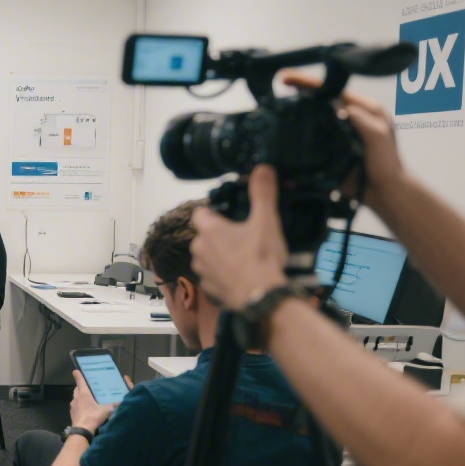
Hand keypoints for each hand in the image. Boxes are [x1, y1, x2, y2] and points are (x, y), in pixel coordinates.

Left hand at [69, 370, 126, 433]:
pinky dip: (78, 406)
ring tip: (86, 399)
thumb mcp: (106, 410)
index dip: (78, 376)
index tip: (75, 371)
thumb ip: (113, 405)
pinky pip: (75, 407)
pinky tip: (84, 410)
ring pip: (75, 398)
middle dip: (80, 387)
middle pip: (77, 389)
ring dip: (79, 397)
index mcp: (84, 394)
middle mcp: (76, 398)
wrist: (82, 431)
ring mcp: (73, 407)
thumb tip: (120, 402)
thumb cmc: (93, 417)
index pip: (80, 382)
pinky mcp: (72, 414)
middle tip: (86, 387)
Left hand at [190, 165, 288, 309]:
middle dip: (220, 236)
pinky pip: (213, 276)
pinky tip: (241, 277)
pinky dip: (223, 275)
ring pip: (207, 257)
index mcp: (209, 230)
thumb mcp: (265, 221)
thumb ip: (262, 194)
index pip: (200, 213)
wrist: (261, 298)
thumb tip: (262, 168)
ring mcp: (202, 270)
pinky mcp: (208, 289)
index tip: (228, 215)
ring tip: (244, 259)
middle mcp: (199, 249)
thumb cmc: (261, 257)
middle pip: (205, 236)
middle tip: (243, 238)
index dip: (212, 212)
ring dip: (220, 256)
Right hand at [280, 71, 405, 211]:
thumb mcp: (378, 135)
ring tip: (275, 104)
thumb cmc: (386, 162)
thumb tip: (338, 107)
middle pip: (319, 100)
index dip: (310, 83)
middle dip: (299, 91)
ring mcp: (336, 133)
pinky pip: (310, 137)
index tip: (288, 78)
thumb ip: (361, 119)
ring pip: (313, 117)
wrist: (383, 192)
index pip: (332, 91)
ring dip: (296, 110)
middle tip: (279, 84)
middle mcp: (347, 118)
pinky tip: (283, 129)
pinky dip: (297, 132)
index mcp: (361, 109)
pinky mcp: (327, 149)